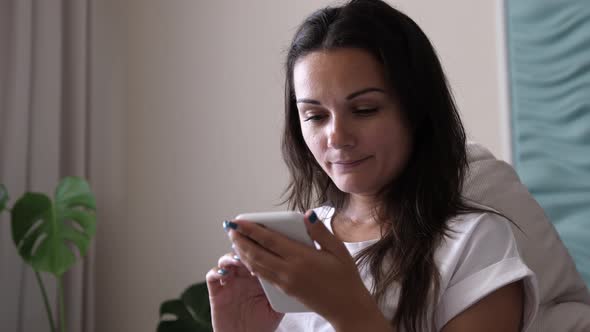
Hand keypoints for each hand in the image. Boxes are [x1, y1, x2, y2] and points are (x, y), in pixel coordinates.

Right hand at [206, 251, 283, 331]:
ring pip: (226, 260)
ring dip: (231, 257)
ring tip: (238, 260)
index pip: (257, 256)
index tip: (265, 247)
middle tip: (250, 248)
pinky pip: (212, 276)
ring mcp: (229, 282)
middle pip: (241, 254)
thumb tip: (289, 275)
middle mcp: (243, 277)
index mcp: (258, 278)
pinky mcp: (216, 292)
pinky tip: (224, 273)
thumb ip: (279, 290)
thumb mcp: (276, 307)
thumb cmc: (261, 325)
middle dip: (245, 248)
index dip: (260, 249)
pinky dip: (216, 271)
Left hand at [228, 210, 384, 326]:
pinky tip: (249, 258)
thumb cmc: (345, 277)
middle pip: (256, 253)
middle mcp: (289, 270)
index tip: (239, 221)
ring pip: (256, 266)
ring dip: (243, 252)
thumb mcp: (338, 250)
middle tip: (230, 228)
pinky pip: (263, 276)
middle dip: (240, 240)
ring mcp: (285, 282)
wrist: (347, 308)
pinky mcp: (285, 290)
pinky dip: (252, 265)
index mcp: (301, 258)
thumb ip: (320, 232)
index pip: (269, 240)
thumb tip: (307, 214)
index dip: (251, 229)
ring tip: (235, 241)